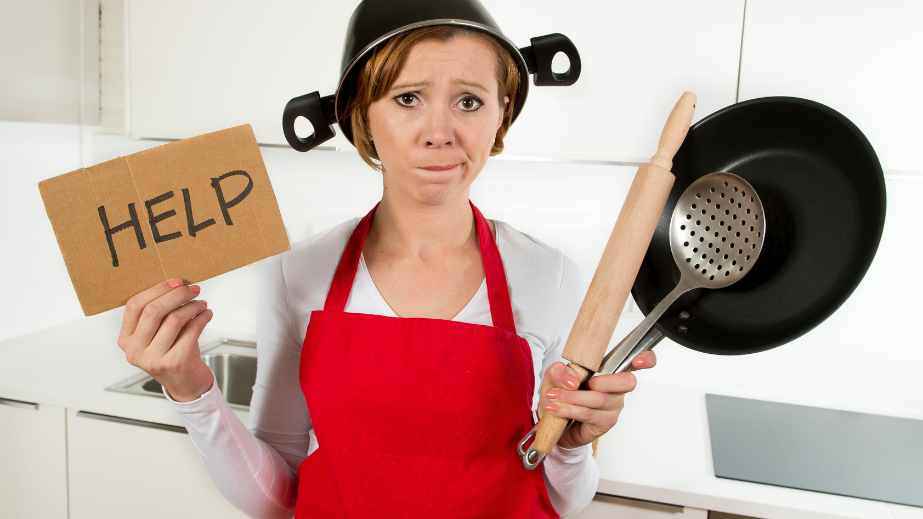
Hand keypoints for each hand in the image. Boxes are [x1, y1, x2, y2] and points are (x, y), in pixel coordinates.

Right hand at [117, 278, 214, 401]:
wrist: (185, 384)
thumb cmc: (172, 353)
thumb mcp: (157, 335)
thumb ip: (159, 314)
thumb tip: (177, 285)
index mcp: (126, 339)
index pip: (134, 306)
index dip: (157, 290)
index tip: (176, 282)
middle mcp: (135, 350)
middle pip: (153, 311)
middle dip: (177, 295)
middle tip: (193, 289)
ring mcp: (153, 358)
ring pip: (174, 319)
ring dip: (192, 306)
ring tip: (201, 304)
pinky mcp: (174, 362)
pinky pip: (191, 331)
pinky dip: (202, 318)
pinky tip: (207, 314)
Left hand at [538, 351, 656, 449]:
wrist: (553, 423)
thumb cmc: (560, 395)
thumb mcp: (554, 377)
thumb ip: (560, 372)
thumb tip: (572, 377)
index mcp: (609, 370)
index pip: (637, 362)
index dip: (645, 359)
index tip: (639, 360)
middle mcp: (616, 388)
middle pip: (627, 382)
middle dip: (606, 381)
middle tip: (586, 382)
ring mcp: (613, 406)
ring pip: (601, 399)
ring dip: (574, 398)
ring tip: (554, 397)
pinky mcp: (604, 422)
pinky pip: (590, 414)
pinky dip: (570, 410)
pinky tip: (557, 409)